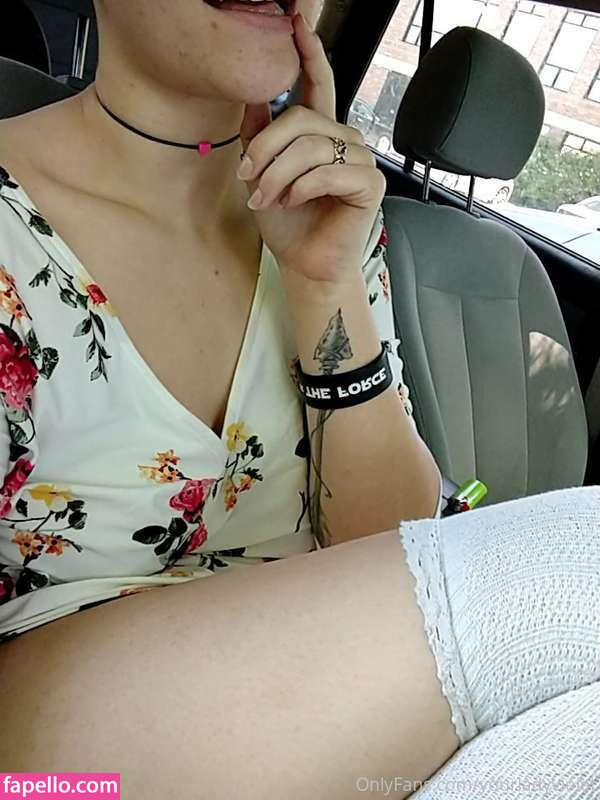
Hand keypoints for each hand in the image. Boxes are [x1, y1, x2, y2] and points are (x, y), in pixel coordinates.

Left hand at [239, 14, 385, 284]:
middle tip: (248, 177)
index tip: (298, 23)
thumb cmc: (287, 223)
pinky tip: (293, 202)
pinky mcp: (369, 184)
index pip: (318, 86)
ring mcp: (360, 161)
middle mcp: (345, 141)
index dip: (309, 55)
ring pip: (311, 145)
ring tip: (266, 198)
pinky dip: (302, 187)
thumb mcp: (262, 173)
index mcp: (321, 135)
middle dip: (267, 148)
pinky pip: (329, 171)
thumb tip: (252, 94)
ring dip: (279, 174)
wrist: (305, 264)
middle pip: (302, 118)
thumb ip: (261, 134)